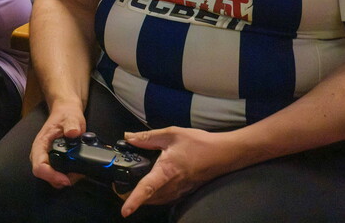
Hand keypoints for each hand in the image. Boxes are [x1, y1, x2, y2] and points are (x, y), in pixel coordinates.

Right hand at [29, 101, 85, 187]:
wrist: (66, 112)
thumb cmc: (66, 114)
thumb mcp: (71, 117)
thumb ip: (72, 124)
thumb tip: (72, 132)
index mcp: (40, 144)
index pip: (39, 166)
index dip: (52, 176)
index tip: (66, 179)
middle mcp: (40, 153)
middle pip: (43, 175)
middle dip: (59, 179)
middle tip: (76, 176)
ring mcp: (46, 157)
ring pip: (50, 177)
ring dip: (64, 179)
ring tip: (78, 172)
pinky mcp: (53, 160)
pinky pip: (56, 174)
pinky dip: (66, 176)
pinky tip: (76, 170)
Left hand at [120, 127, 241, 216]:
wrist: (224, 153)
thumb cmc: (199, 143)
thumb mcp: (171, 134)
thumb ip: (148, 137)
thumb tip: (129, 137)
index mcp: (166, 171)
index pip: (146, 188)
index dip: (134, 200)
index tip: (124, 211)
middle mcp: (173, 185)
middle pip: (150, 198)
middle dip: (135, 198)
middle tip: (120, 190)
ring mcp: (181, 190)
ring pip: (159, 200)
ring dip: (146, 199)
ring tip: (133, 192)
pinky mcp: (187, 191)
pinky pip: (168, 198)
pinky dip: (158, 197)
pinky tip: (154, 190)